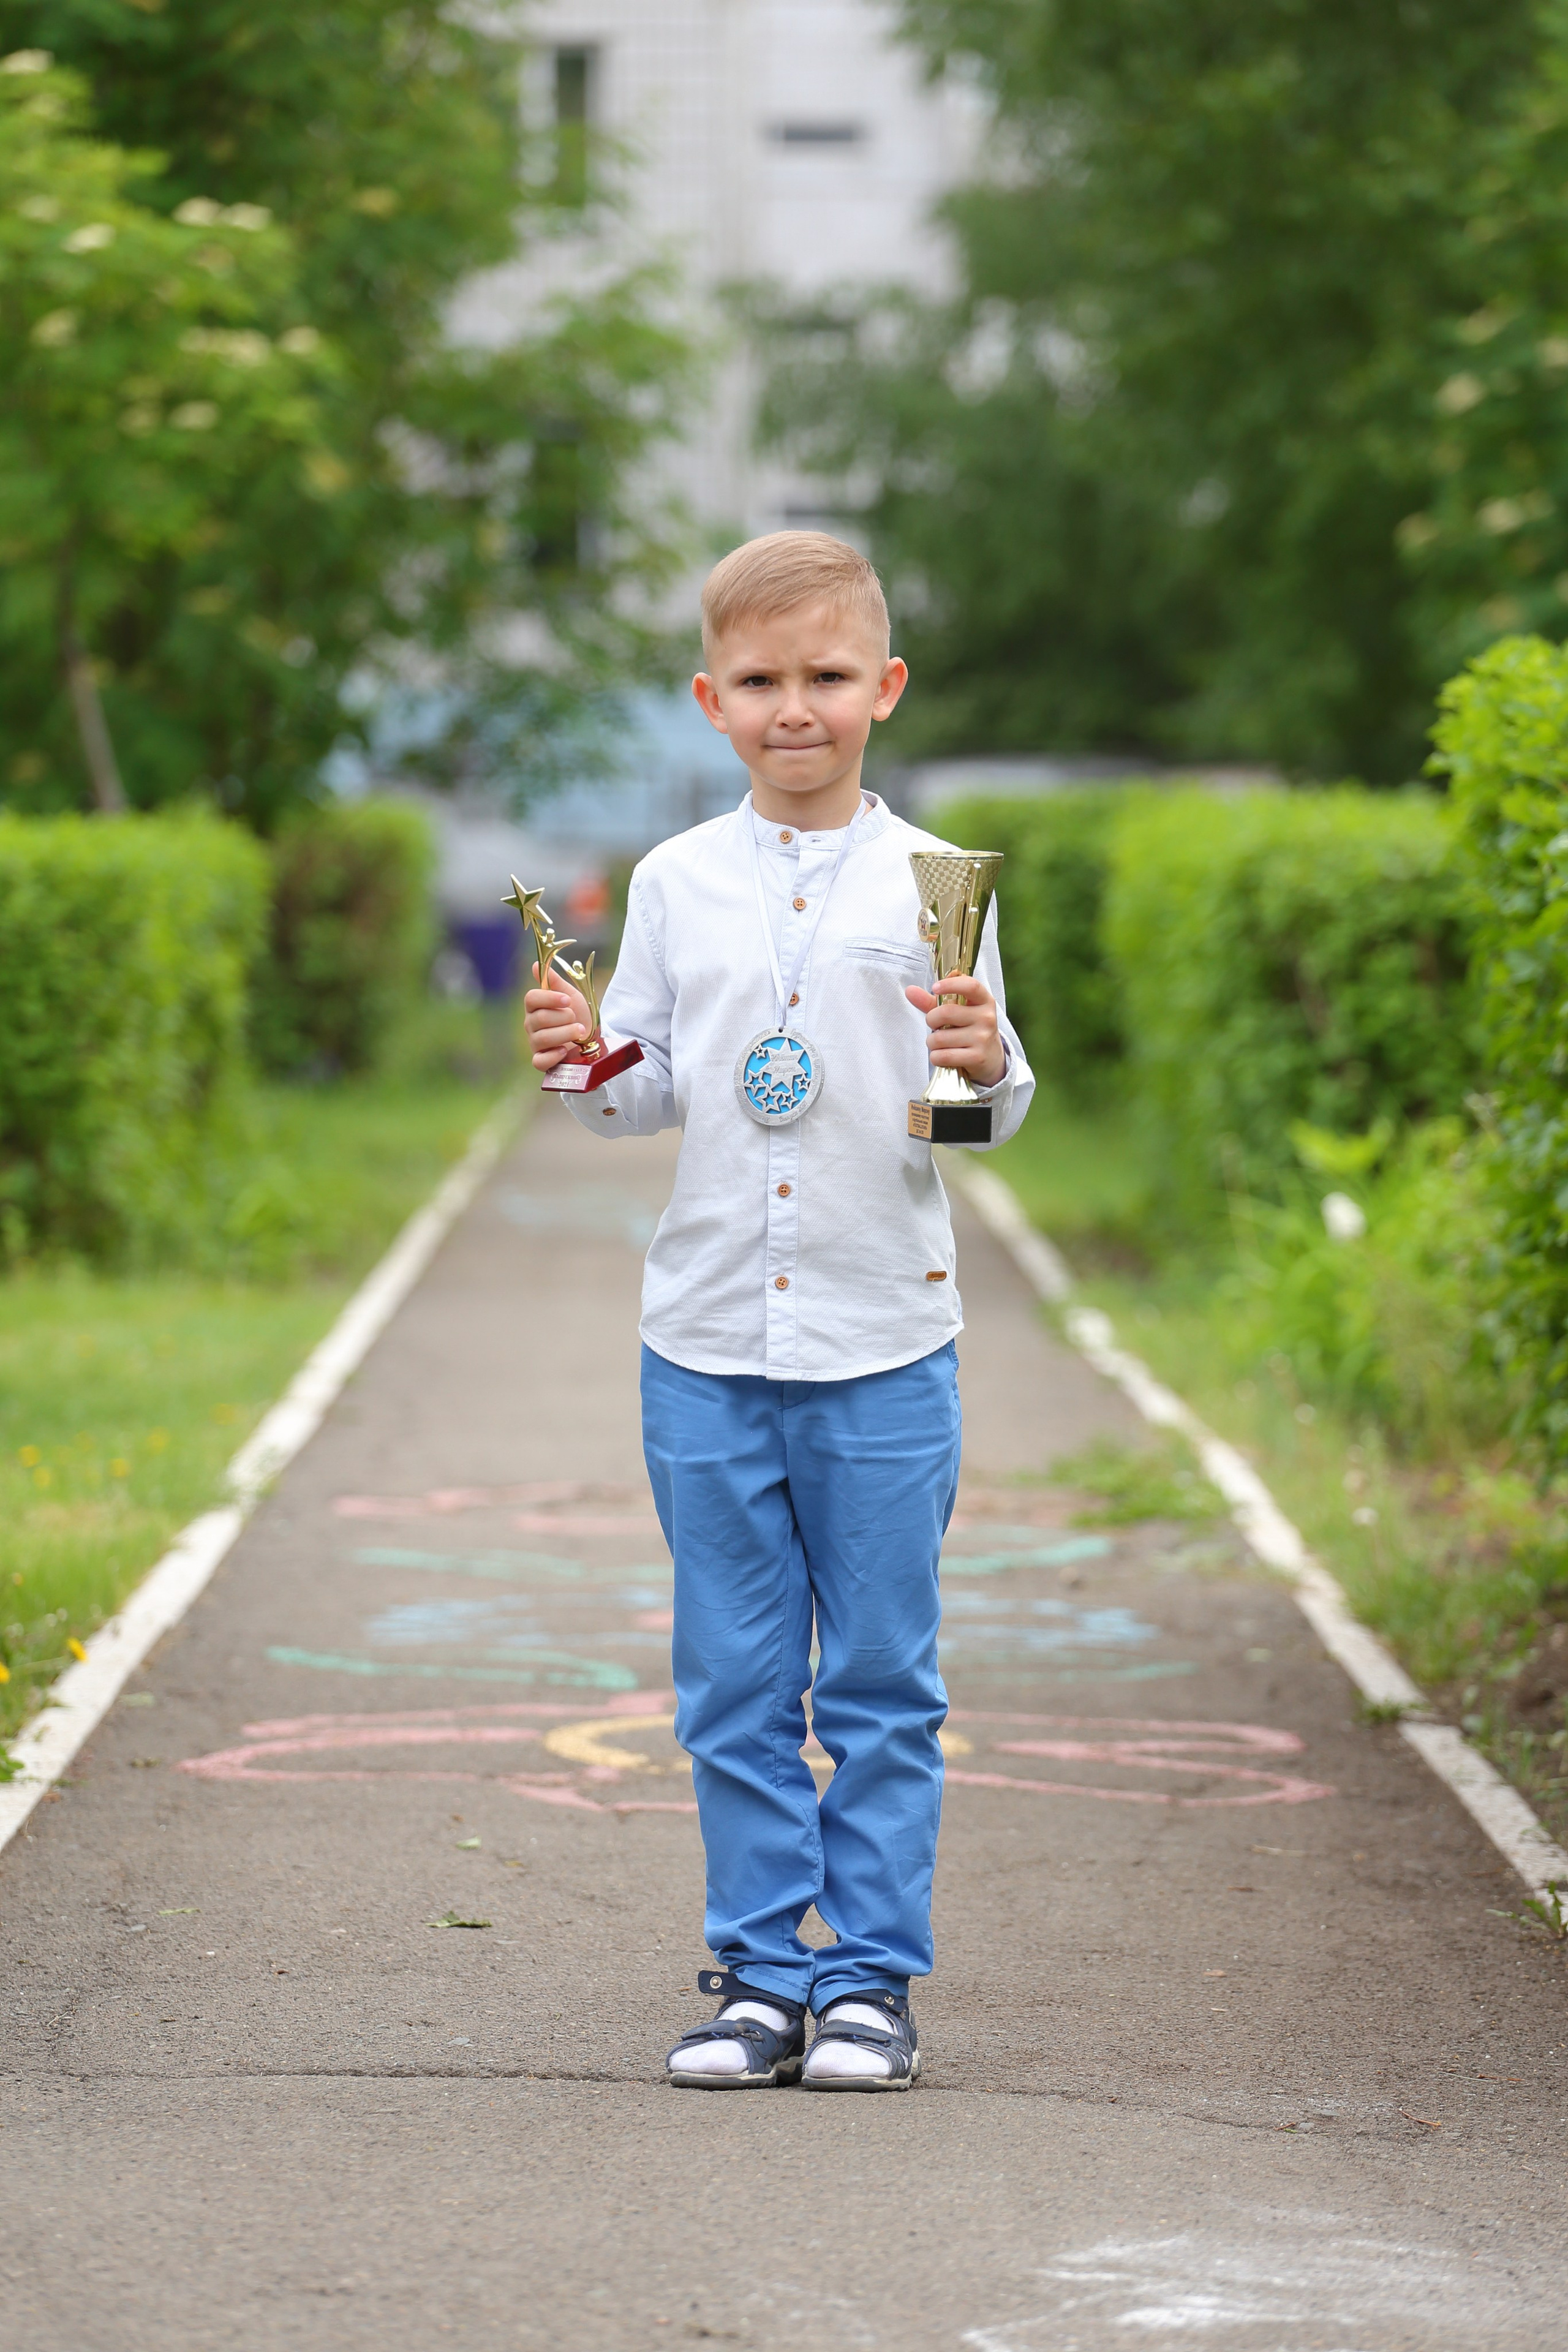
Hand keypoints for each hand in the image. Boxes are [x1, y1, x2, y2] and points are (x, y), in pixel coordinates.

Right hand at [523, 962, 592, 1069]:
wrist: (593, 1038)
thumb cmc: (580, 1015)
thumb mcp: (571, 996)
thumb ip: (554, 982)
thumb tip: (536, 965)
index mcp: (536, 1007)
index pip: (531, 999)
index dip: (549, 998)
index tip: (567, 1000)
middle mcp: (531, 1025)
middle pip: (539, 1019)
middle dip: (564, 1018)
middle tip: (576, 1018)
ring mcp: (535, 1044)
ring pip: (543, 1038)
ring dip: (566, 1034)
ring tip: (580, 1032)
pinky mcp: (541, 1062)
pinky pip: (539, 1061)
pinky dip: (553, 1055)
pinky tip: (565, 1050)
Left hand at [905, 970, 1006, 1088]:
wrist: (991, 1057)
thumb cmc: (969, 1029)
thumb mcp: (957, 1011)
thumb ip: (933, 1002)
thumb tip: (910, 990)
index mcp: (984, 1000)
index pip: (971, 986)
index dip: (950, 984)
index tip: (935, 988)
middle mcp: (986, 1018)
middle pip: (945, 1013)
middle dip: (931, 1020)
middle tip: (935, 1026)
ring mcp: (983, 1038)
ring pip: (939, 1038)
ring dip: (932, 1043)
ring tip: (941, 1043)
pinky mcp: (977, 1058)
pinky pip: (942, 1056)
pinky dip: (936, 1057)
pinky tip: (944, 1055)